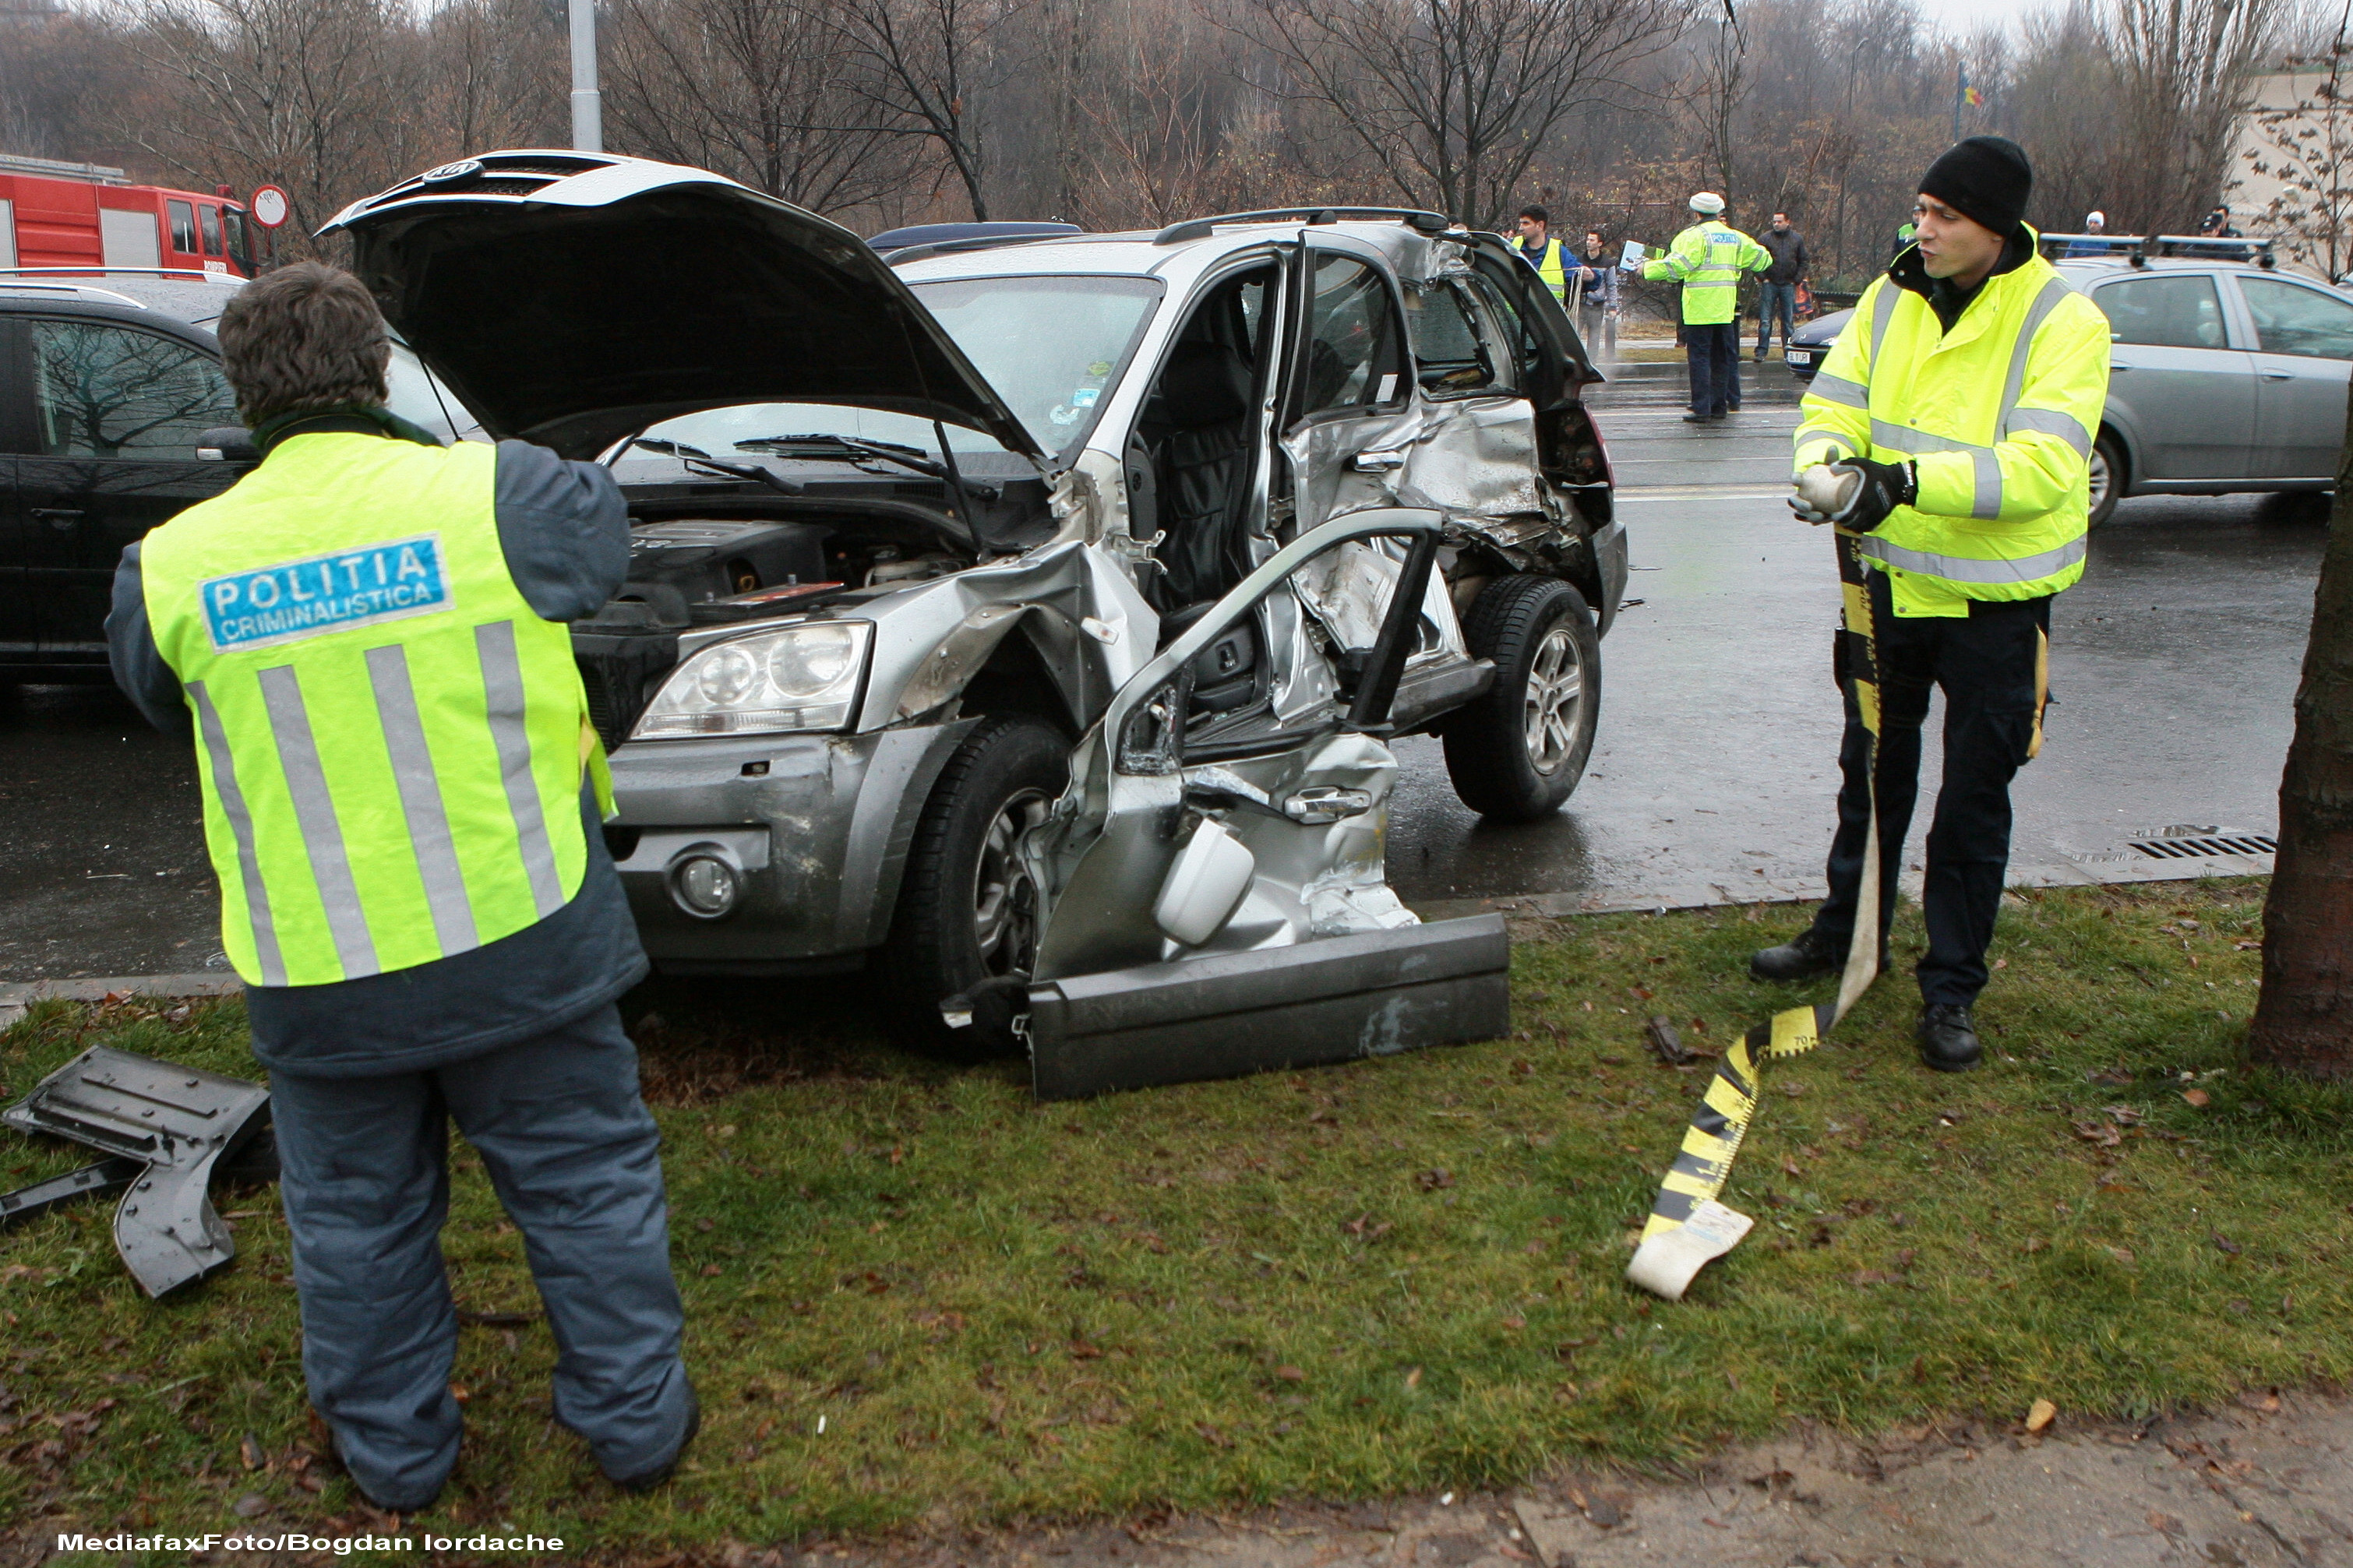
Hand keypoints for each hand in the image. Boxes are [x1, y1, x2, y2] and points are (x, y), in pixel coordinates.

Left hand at [1788, 457, 1914, 530]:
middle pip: (1854, 524)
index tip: (1834, 515)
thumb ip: (1846, 464)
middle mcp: (1871, 508)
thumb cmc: (1878, 471)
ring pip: (1862, 527)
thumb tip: (1831, 468)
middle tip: (1839, 519)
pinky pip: (1870, 527)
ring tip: (1847, 522)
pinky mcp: (1882, 516)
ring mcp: (1878, 513)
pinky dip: (1862, 527)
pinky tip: (1858, 523)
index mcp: (1864, 496)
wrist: (1899, 480)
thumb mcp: (1863, 464)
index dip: (1839, 518)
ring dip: (1853, 527)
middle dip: (1845, 524)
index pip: (1849, 515)